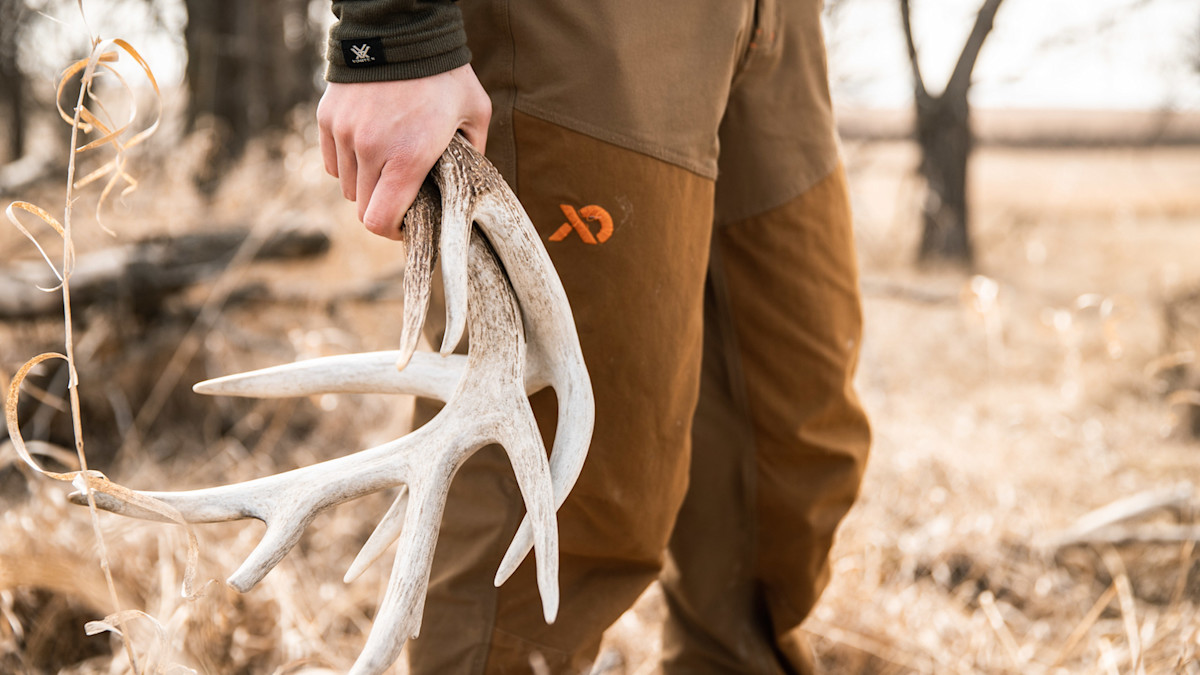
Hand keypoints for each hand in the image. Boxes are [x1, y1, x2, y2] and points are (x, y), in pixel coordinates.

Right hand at [317, 64, 490, 239]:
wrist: (401, 28)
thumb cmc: (444, 74)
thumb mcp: (475, 113)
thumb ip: (475, 152)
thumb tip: (469, 178)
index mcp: (407, 158)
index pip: (380, 221)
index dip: (393, 231)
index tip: (406, 224)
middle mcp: (370, 150)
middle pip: (363, 207)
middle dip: (383, 208)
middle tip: (402, 194)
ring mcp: (344, 134)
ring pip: (348, 185)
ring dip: (366, 184)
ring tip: (388, 164)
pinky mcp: (327, 118)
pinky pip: (332, 161)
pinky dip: (348, 163)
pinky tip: (369, 147)